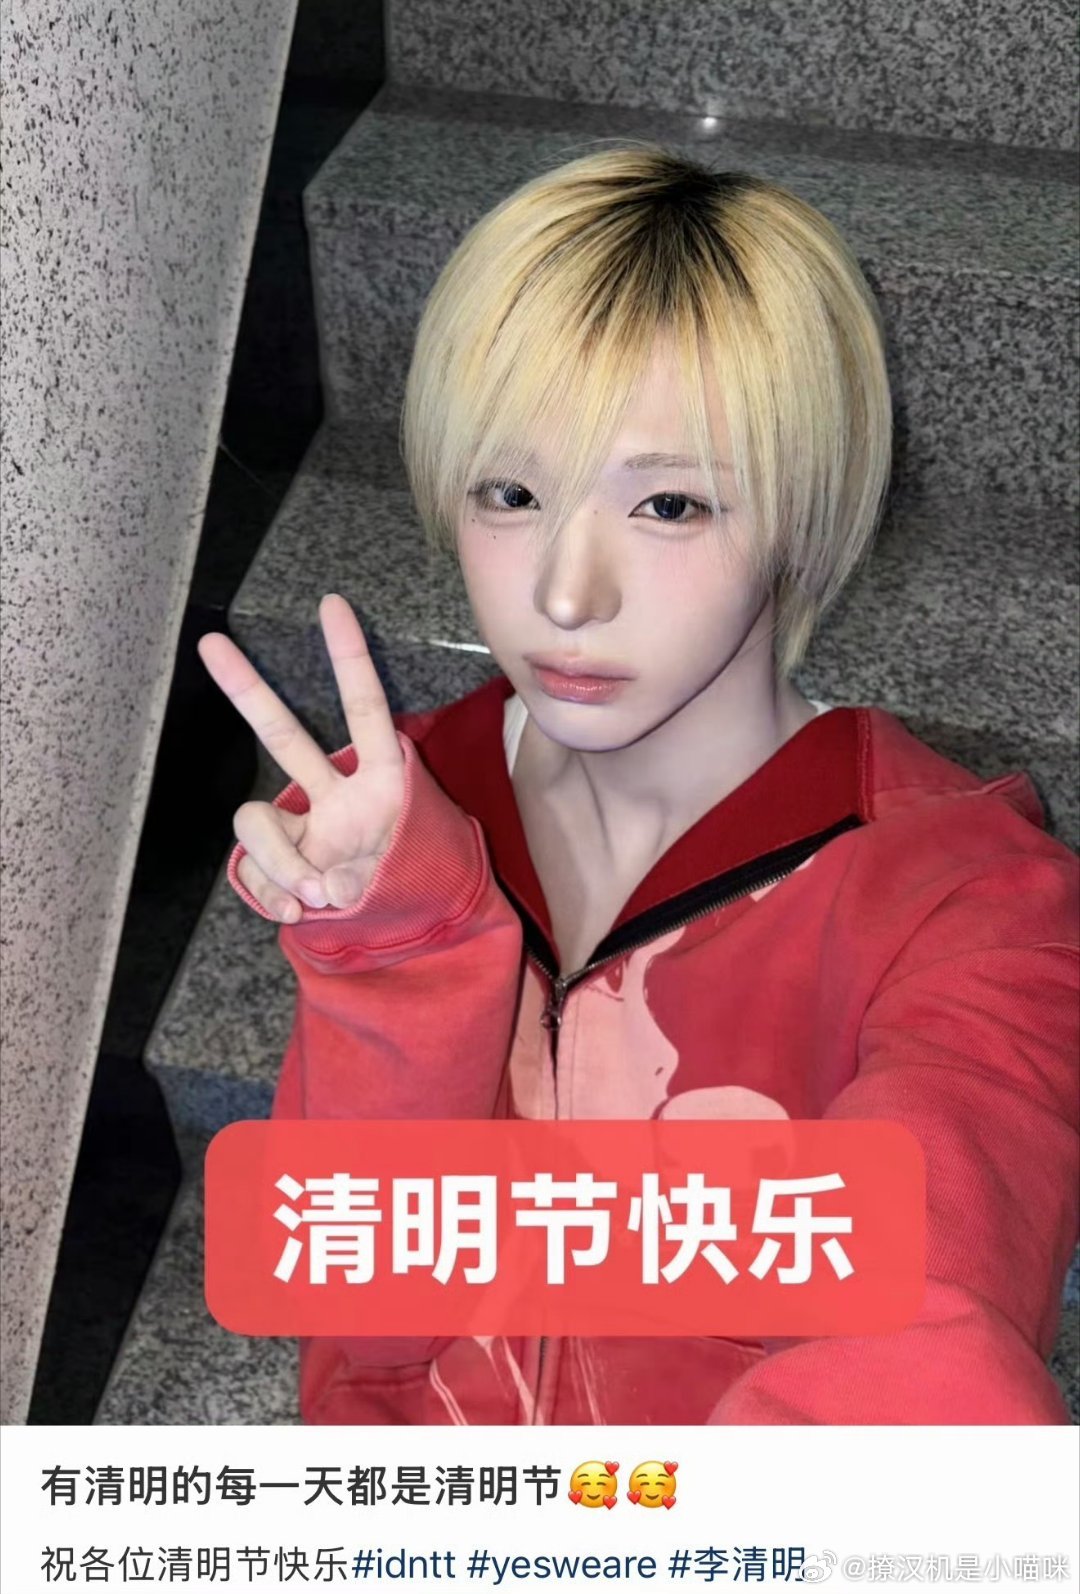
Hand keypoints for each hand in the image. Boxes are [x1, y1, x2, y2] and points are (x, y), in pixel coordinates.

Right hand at [197, 594, 404, 921]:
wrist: (393, 921)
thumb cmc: (407, 878)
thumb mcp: (405, 870)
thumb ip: (358, 874)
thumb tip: (316, 889)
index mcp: (380, 779)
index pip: (364, 709)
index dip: (350, 659)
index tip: (332, 604)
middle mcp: (334, 793)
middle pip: (285, 736)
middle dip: (247, 690)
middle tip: (211, 643)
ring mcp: (302, 825)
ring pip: (255, 820)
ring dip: (281, 863)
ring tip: (319, 895)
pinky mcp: (277, 861)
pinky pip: (255, 872)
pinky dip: (274, 895)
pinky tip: (299, 911)